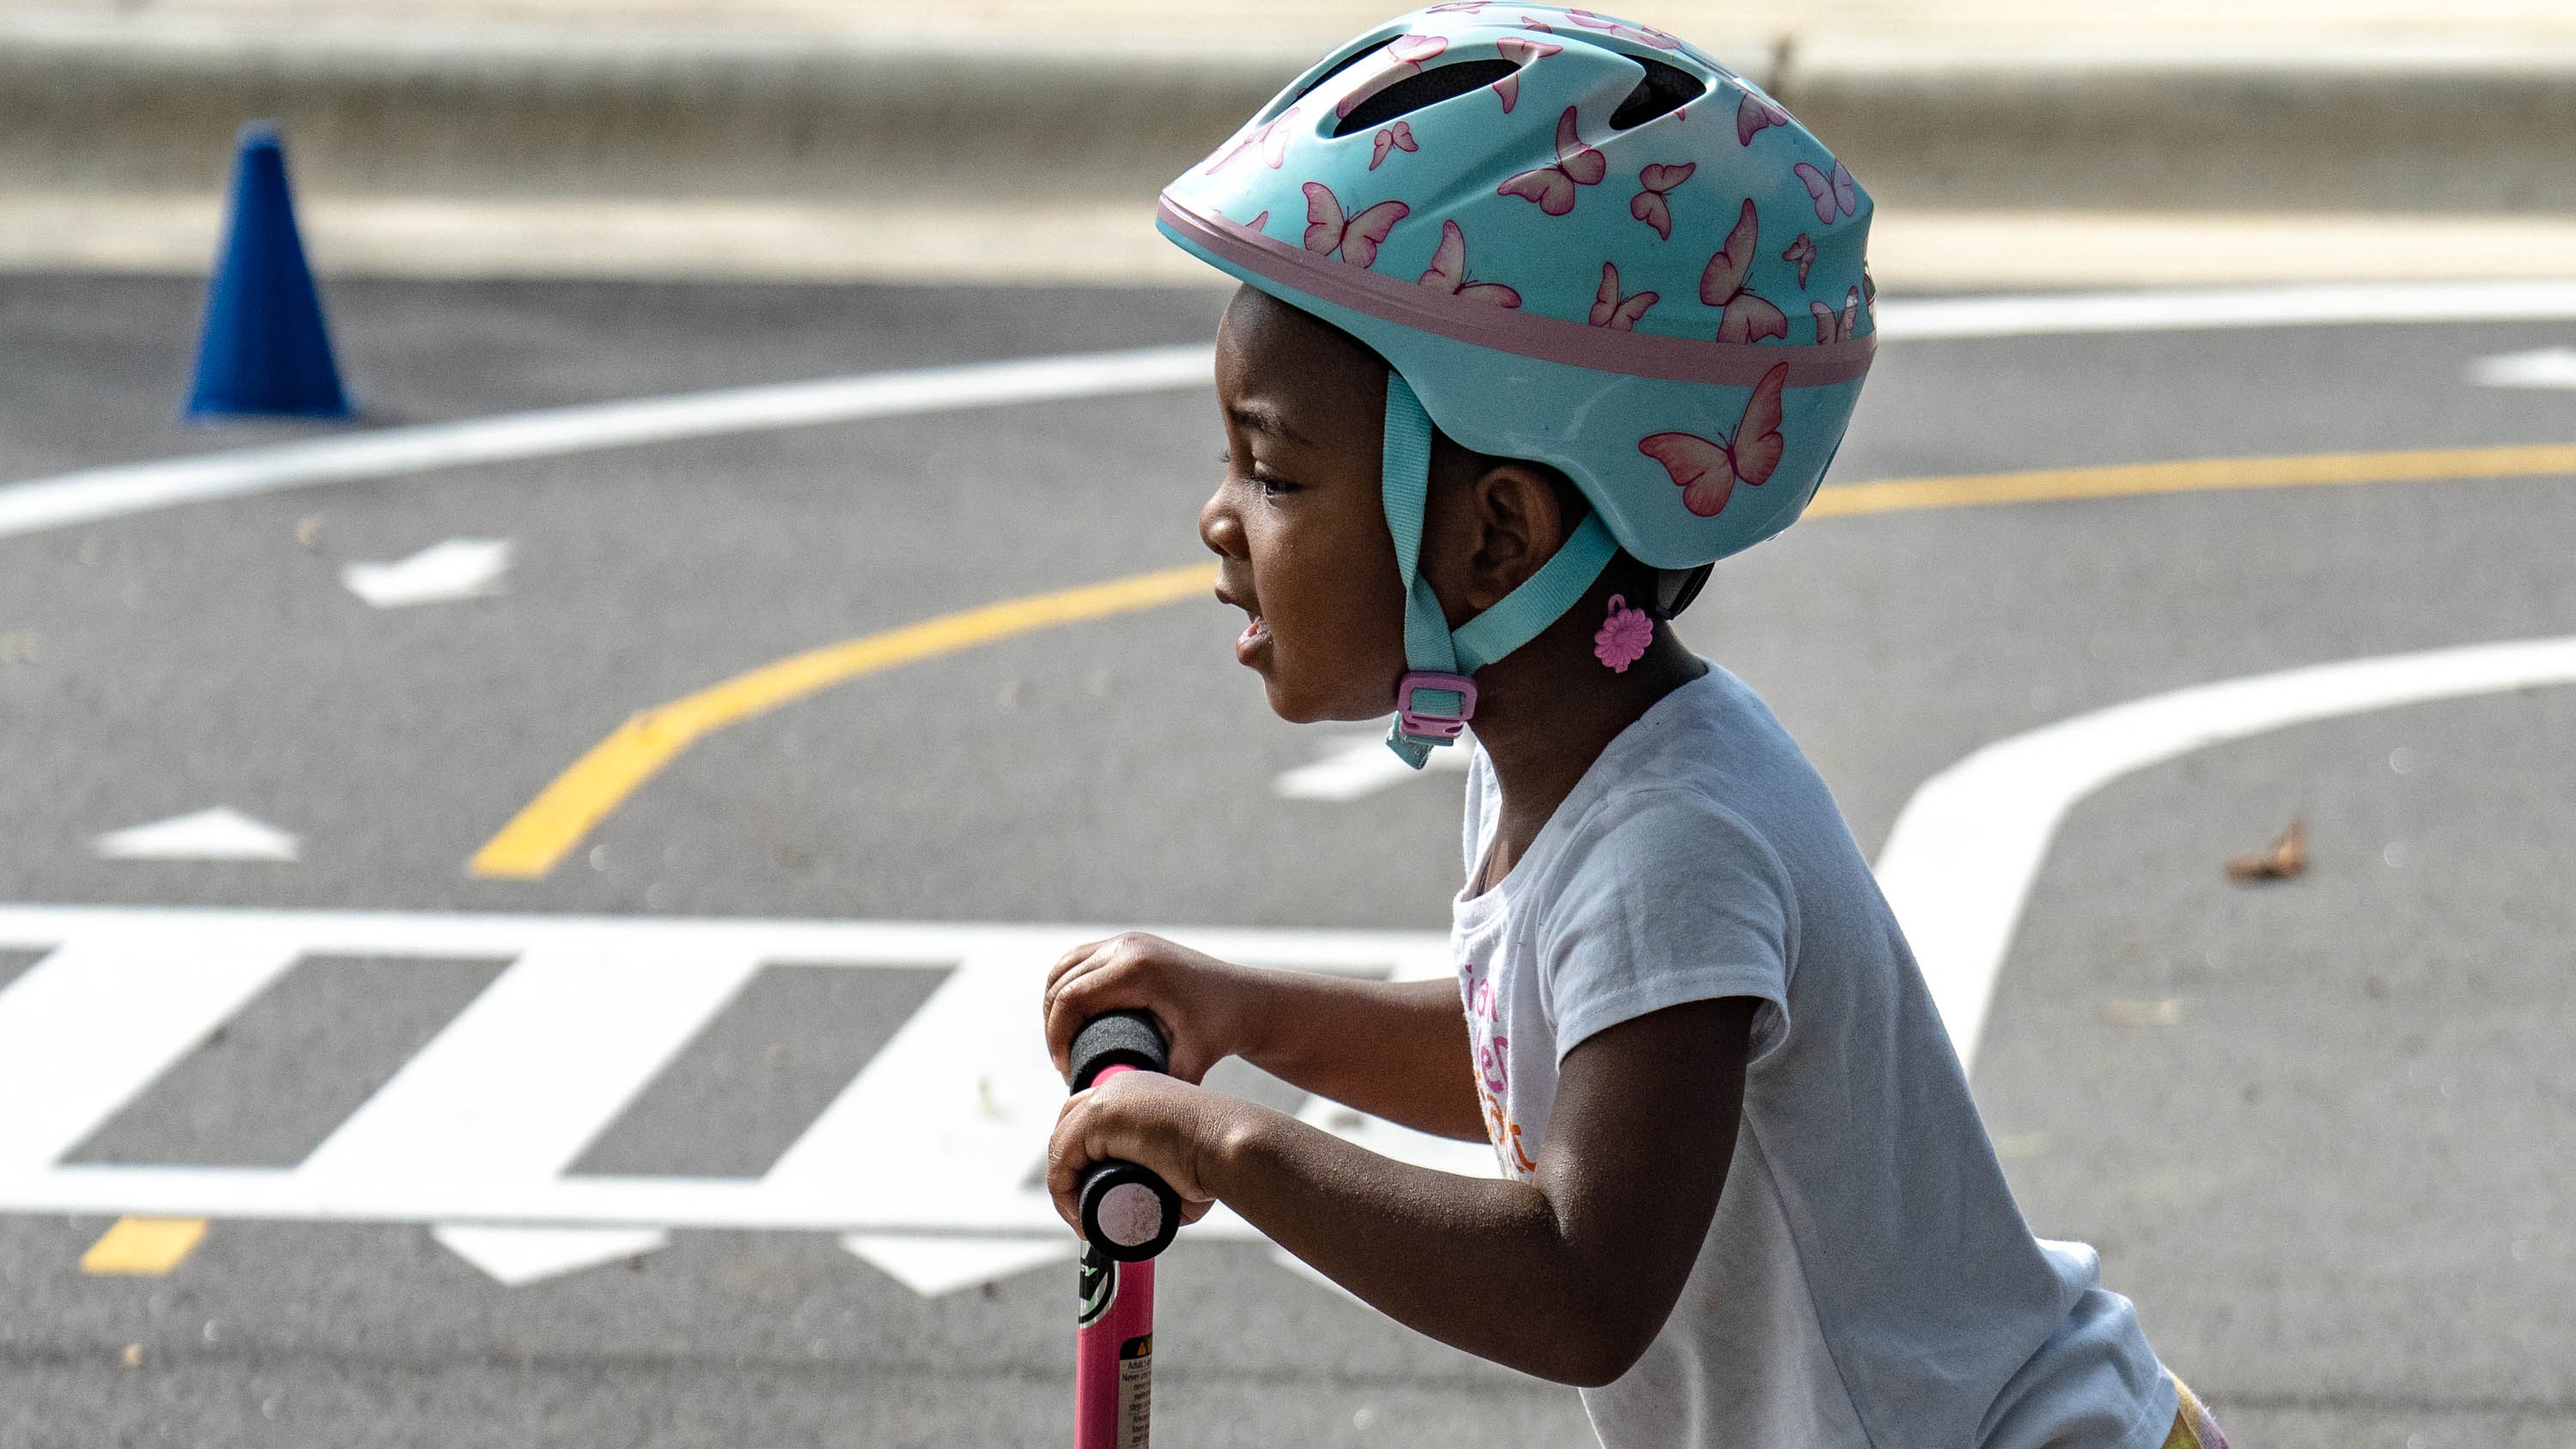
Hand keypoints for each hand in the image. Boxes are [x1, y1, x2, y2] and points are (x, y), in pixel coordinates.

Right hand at [1042, 932, 1269, 1085]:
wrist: (1246, 999)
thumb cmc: (1220, 1030)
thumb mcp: (1192, 1061)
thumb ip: (1159, 1086)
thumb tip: (1119, 1112)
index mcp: (1138, 969)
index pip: (1071, 998)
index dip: (1058, 1037)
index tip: (1067, 1071)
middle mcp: (1127, 946)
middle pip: (1060, 983)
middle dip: (1054, 1027)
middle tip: (1066, 1066)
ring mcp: (1126, 940)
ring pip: (1064, 968)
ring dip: (1055, 1006)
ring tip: (1066, 1046)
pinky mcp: (1127, 944)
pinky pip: (1079, 961)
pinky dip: (1066, 987)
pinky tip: (1072, 1019)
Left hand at [1047, 1071, 1248, 1231]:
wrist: (1230, 1146)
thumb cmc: (1218, 1160)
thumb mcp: (1184, 1159)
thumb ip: (1167, 1175)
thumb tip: (1159, 1204)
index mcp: (1139, 1090)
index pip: (1091, 1116)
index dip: (1083, 1155)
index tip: (1092, 1193)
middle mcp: (1119, 1086)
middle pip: (1069, 1125)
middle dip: (1070, 1168)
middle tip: (1083, 1207)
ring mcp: (1108, 1098)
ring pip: (1063, 1145)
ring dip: (1066, 1185)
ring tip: (1084, 1221)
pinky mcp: (1100, 1116)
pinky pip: (1062, 1157)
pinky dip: (1062, 1189)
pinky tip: (1076, 1214)